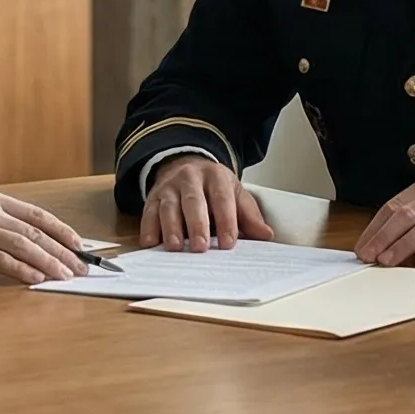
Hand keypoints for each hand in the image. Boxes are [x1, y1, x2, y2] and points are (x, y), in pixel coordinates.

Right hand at [0, 189, 90, 283]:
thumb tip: (26, 245)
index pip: (37, 215)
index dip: (62, 231)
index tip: (81, 246)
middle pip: (36, 231)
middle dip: (64, 251)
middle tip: (82, 267)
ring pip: (24, 245)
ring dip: (50, 263)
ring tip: (67, 277)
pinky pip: (2, 261)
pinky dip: (24, 271)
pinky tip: (38, 281)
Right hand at [141, 155, 274, 251]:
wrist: (186, 166)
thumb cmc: (214, 188)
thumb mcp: (235, 194)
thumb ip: (249, 215)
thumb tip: (265, 235)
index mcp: (216, 176)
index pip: (222, 199)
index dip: (226, 221)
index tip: (228, 243)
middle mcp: (190, 178)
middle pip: (193, 201)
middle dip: (197, 225)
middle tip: (201, 247)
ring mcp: (169, 187)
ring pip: (169, 206)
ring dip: (171, 228)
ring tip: (176, 248)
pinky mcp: (153, 197)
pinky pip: (149, 212)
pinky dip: (148, 228)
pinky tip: (151, 243)